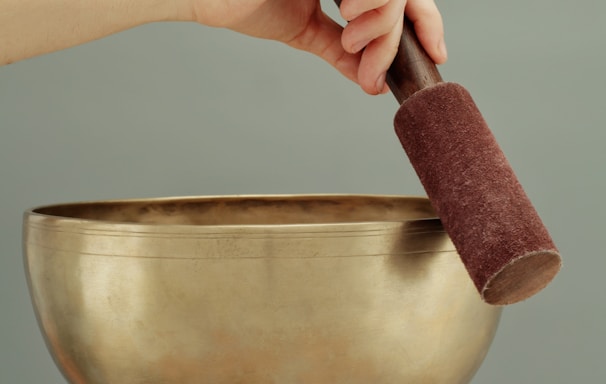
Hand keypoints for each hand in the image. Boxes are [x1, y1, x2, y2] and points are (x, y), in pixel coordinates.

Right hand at [188, 0, 446, 94]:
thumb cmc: (243, 0)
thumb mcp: (305, 30)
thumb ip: (341, 50)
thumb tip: (372, 81)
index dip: (425, 22)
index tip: (435, 54)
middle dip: (397, 39)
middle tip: (372, 71)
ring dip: (383, 25)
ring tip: (351, 39)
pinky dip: (375, 2)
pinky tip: (347, 16)